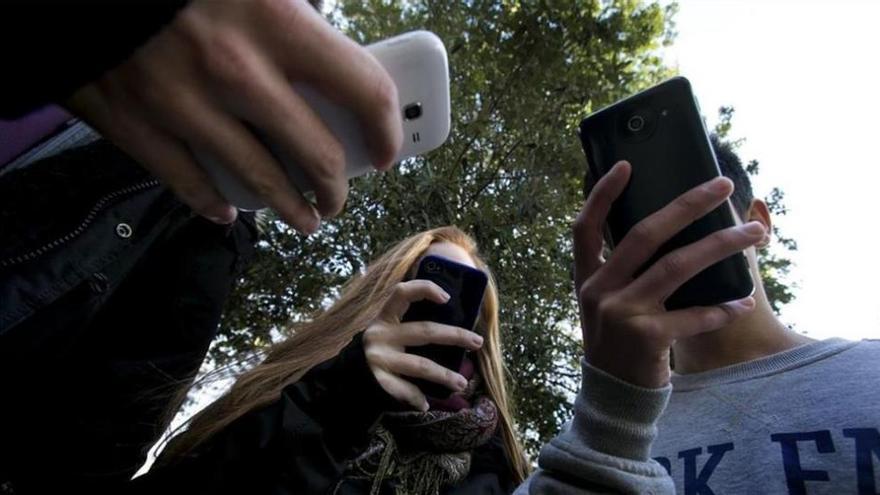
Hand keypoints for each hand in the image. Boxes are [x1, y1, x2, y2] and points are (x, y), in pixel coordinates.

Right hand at [65, 0, 401, 231]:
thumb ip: (296, 12)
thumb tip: (331, 50)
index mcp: (276, 20)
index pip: (363, 90)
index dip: (386, 129)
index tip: (387, 148)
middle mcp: (236, 69)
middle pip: (317, 154)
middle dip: (338, 186)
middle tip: (340, 194)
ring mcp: (183, 103)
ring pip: (260, 182)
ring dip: (293, 209)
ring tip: (306, 219)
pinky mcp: (134, 123)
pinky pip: (187, 183)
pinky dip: (213, 205)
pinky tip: (228, 212)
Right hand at [363, 280, 483, 410]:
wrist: (343, 377)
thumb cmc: (379, 349)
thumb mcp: (388, 330)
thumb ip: (409, 323)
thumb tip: (454, 323)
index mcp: (385, 317)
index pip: (402, 292)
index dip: (424, 289)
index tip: (447, 297)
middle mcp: (381, 334)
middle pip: (425, 331)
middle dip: (455, 335)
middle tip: (477, 342)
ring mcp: (379, 358)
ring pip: (420, 365)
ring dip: (444, 375)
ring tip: (462, 383)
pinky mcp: (378, 379)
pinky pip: (403, 390)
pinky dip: (416, 398)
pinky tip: (426, 404)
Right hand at [573, 161, 764, 387]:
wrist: (615, 397)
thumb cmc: (619, 343)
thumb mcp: (607, 305)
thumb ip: (622, 272)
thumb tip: (669, 229)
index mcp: (588, 278)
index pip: (586, 228)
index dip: (602, 194)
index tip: (627, 165)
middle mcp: (599, 291)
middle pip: (644, 234)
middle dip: (687, 204)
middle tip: (723, 185)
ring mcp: (621, 314)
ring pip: (677, 266)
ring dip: (721, 245)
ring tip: (755, 234)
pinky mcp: (646, 338)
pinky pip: (693, 315)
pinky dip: (722, 308)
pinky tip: (743, 302)